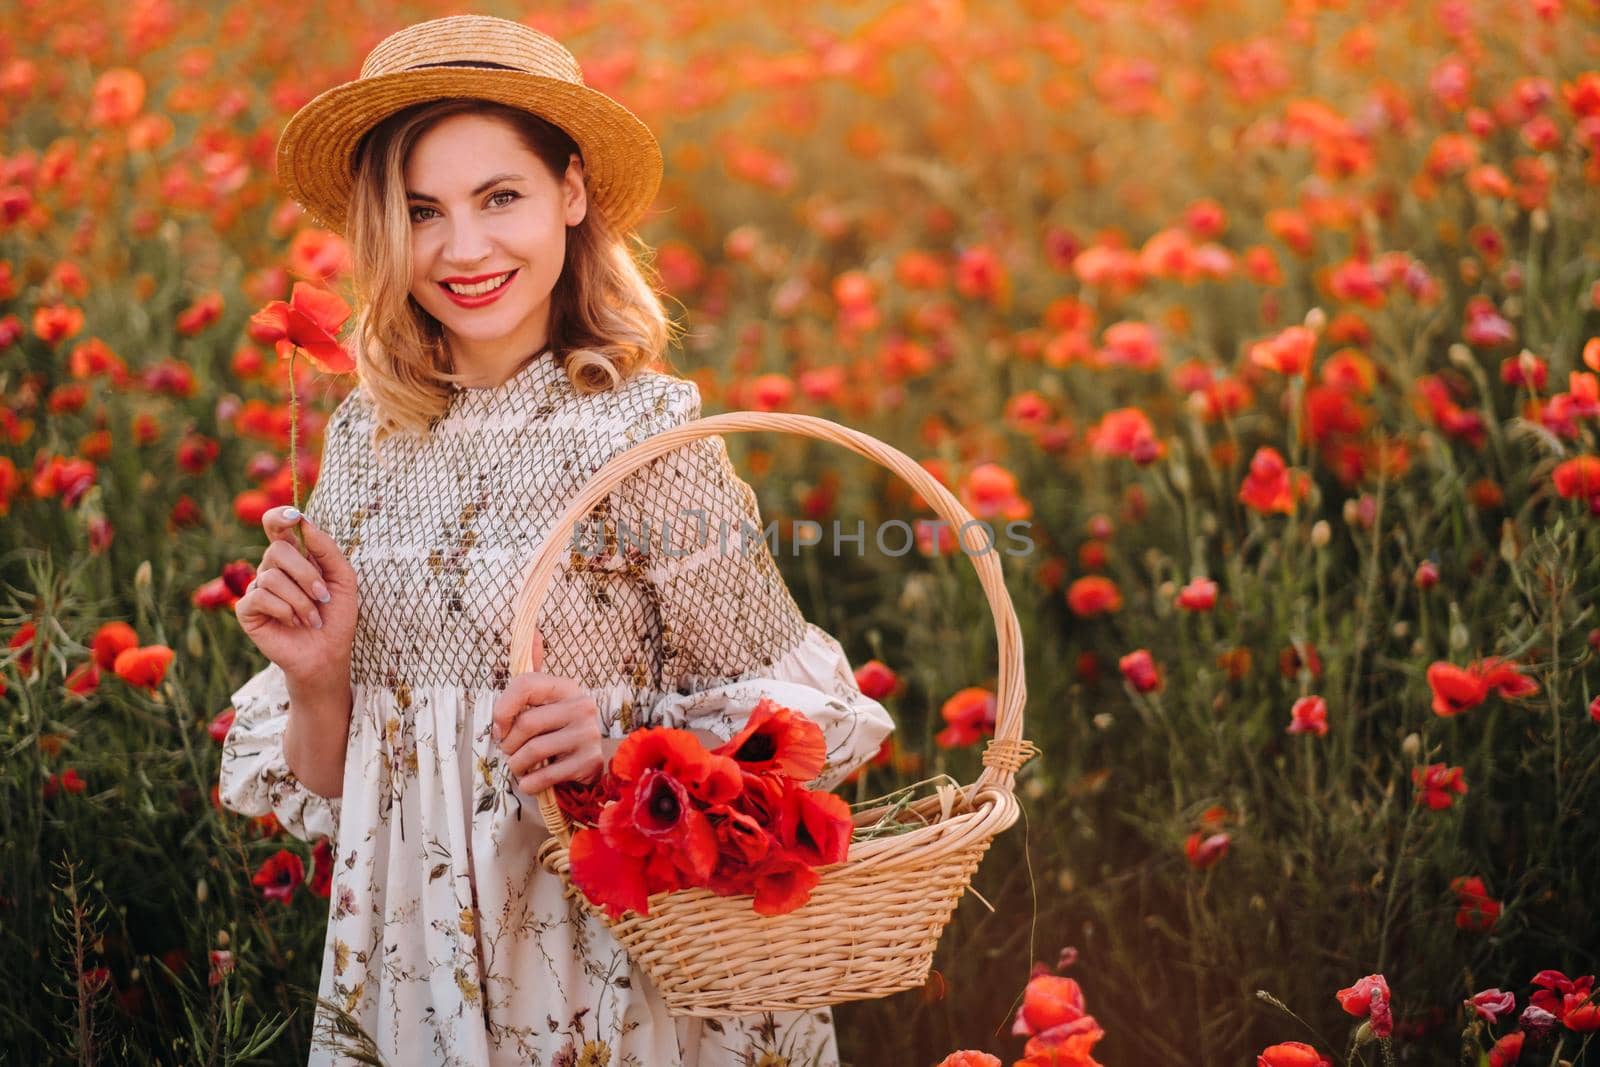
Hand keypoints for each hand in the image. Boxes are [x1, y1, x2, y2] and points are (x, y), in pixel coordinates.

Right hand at [234, 505, 358, 683]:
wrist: (327, 654)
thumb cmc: (336, 616)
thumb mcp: (343, 578)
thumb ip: (327, 549)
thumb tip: (303, 522)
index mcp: (295, 557)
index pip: (277, 526)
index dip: (280, 516)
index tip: (294, 517)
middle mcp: (273, 569)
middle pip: (277, 550)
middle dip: (306, 574)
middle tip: (323, 596)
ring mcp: (257, 588)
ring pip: (271, 576)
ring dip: (301, 600)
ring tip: (312, 618)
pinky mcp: (247, 610)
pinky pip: (260, 596)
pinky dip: (285, 610)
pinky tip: (293, 623)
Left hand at [492, 628, 604, 796]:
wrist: (596, 758)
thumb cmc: (560, 728)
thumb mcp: (549, 700)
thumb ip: (534, 674)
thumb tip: (532, 631)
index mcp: (566, 687)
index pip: (524, 684)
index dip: (502, 709)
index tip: (499, 727)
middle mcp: (581, 707)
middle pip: (526, 724)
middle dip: (508, 744)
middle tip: (509, 751)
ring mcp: (587, 735)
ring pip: (532, 752)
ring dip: (516, 765)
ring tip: (519, 767)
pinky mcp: (589, 763)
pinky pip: (544, 776)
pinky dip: (529, 783)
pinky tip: (530, 780)